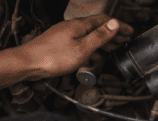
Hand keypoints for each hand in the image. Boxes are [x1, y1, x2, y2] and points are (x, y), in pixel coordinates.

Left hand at [16, 14, 132, 80]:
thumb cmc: (52, 57)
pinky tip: (93, 55)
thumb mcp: (82, 48)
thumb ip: (100, 36)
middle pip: (97, 27)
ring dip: (103, 40)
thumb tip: (115, 24)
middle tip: (125, 39)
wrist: (27, 63)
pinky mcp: (59, 43)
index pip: (104, 21)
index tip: (130, 31)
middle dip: (113, 33)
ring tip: (113, 47)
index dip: (119, 26)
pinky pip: (80, 41)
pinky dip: (92, 46)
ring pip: (89, 35)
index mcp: (79, 26)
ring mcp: (64, 34)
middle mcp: (71, 27)